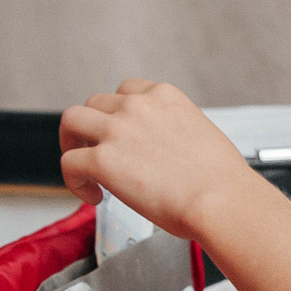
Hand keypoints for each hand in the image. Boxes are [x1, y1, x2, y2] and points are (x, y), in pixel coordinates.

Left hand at [59, 80, 262, 242]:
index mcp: (165, 97)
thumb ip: (175, 133)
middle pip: (95, 103)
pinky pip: (69, 163)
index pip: (127, 90)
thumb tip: (165, 153)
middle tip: (95, 151)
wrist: (221, 200)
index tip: (121, 132)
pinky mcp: (103, 159)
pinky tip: (92, 196)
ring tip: (82, 168)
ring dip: (72, 142)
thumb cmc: (221, 181)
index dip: (118, 113)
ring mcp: (117, 130)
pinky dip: (74, 181)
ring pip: (72, 120)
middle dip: (92, 127)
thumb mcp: (201, 136)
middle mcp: (137, 106)